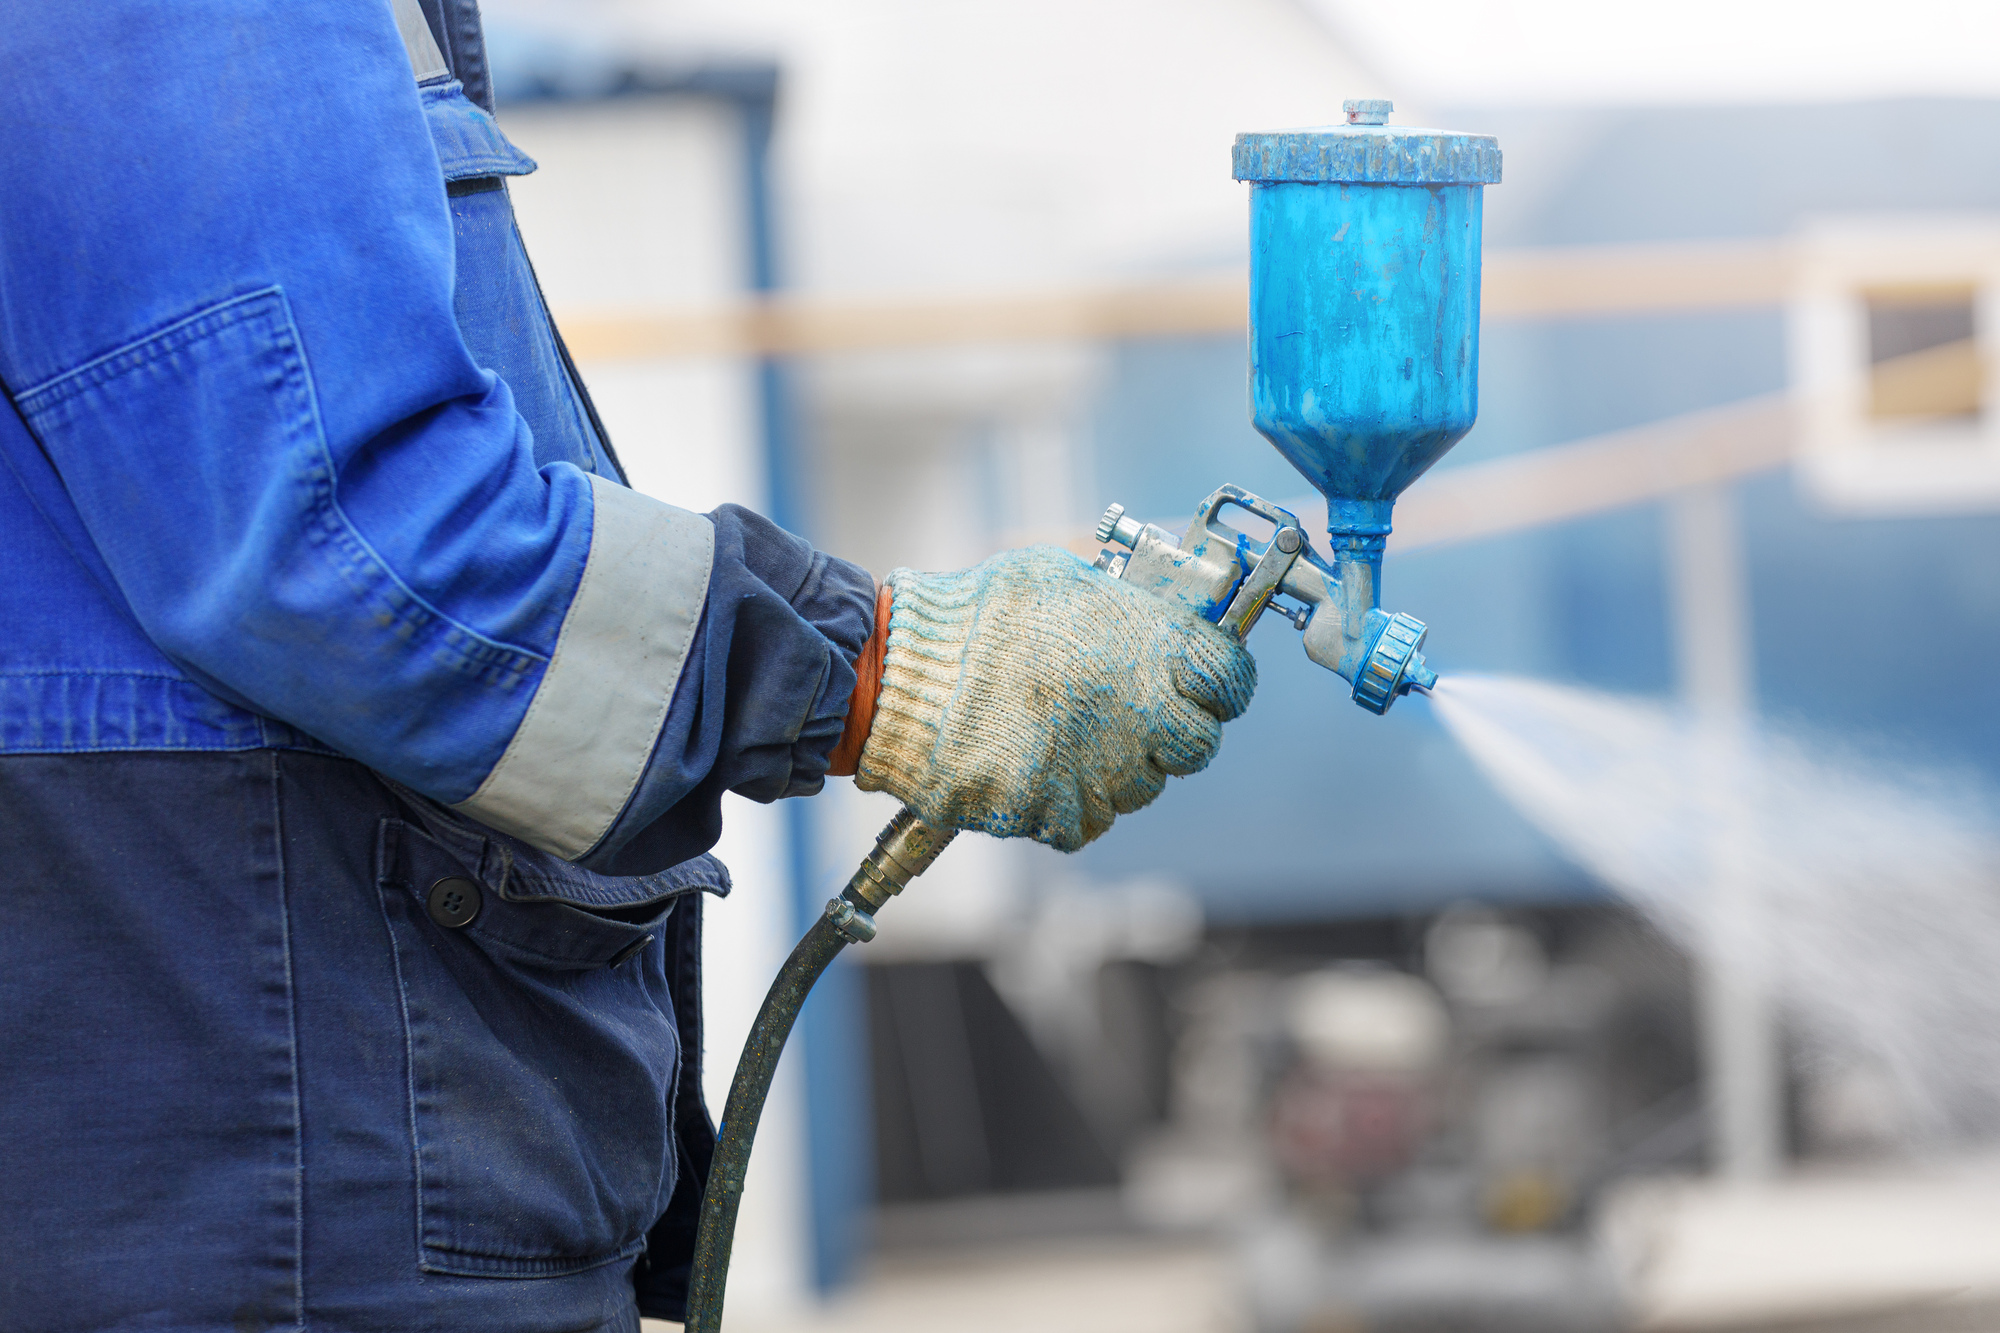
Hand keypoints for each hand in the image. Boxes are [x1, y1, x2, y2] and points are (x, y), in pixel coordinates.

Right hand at [854, 546, 1255, 850]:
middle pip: (1197, 744)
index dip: (1220, 683)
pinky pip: (1088, 819)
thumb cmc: (977, 616)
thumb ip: (1121, 603)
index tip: (1202, 683)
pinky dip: (1066, 801)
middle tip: (1126, 713)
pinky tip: (1035, 766)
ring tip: (1062, 734)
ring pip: (1140, 786)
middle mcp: (1144, 716)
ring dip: (1113, 766)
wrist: (903, 677)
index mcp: (1156, 651)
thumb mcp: (1062, 576)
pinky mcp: (1061, 813)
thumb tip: (1148, 612)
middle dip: (1170, 731)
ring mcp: (1105, 771)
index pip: (1232, 680)